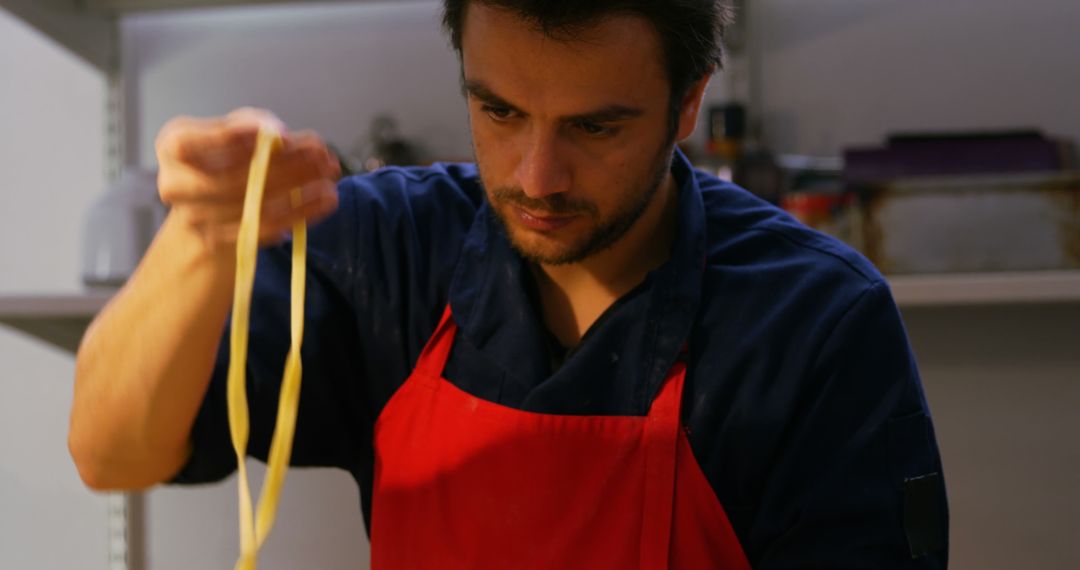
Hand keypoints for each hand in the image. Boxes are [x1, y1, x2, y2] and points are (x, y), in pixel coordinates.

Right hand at [155, 107, 340, 249]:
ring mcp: (198, 218)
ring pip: (254, 206)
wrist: (210, 203)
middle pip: (230, 180)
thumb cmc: (225, 154)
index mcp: (174, 146)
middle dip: (283, 165)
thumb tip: (278, 135)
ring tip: (330, 174)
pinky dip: (301, 212)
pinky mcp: (225, 240)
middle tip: (321, 153)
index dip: (231, 139)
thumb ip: (254, 125)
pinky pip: (267, 227)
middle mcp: (176, 185)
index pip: (192, 144)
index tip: (276, 133)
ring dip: (299, 188)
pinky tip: (326, 199)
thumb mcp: (233, 129)